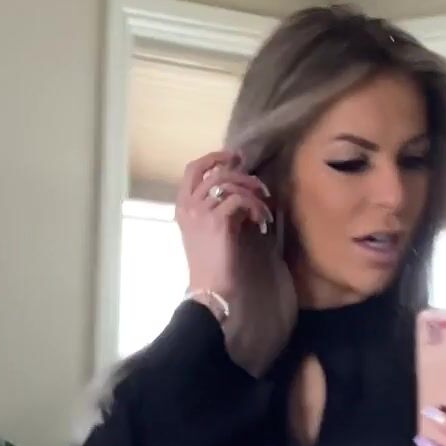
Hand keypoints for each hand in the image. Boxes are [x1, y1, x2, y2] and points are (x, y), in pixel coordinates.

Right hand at [175, 149, 273, 300]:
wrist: (209, 287)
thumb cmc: (210, 262)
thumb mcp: (208, 228)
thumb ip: (216, 206)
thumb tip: (239, 188)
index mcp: (182, 206)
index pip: (193, 169)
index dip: (214, 158)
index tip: (234, 158)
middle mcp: (188, 205)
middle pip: (216, 173)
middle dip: (241, 175)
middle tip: (258, 185)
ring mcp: (200, 211)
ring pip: (230, 184)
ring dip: (252, 192)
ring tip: (263, 207)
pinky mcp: (217, 220)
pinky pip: (240, 200)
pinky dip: (255, 207)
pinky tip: (260, 221)